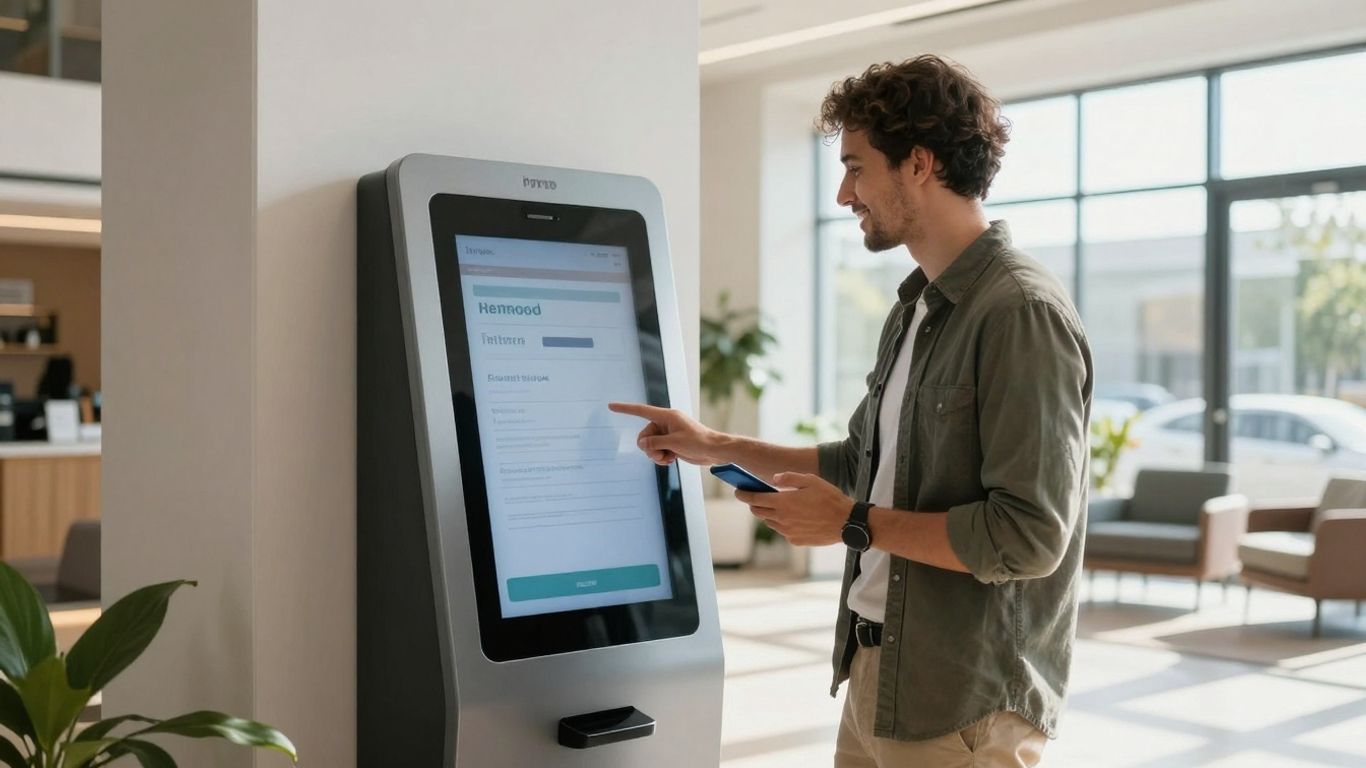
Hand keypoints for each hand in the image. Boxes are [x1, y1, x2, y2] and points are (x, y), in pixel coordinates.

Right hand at [608, 402, 725, 465]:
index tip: (611, 406)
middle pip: (644, 435)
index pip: (641, 411)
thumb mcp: (674, 443)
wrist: (714, 451)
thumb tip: (643, 444)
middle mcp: (666, 423)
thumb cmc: (699, 442)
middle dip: (649, 448)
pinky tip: (672, 459)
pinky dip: (661, 457)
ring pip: (650, 446)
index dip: (625, 409)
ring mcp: (668, 434)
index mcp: (667, 416)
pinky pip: (657, 451)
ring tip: (669, 458)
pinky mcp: (671, 443)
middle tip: (661, 454)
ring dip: (656, 455)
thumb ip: (655, 443)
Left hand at [736, 472, 852, 546]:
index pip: (755, 499)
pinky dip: (782, 524)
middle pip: (758, 512)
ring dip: (769, 514)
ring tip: (778, 506)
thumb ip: (789, 478)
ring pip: (770, 522)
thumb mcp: (810, 480)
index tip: (738, 491)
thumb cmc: (829, 498)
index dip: (744, 495)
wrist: (846, 522)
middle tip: (756, 498)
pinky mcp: (796, 540)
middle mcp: (782, 519)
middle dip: (754, 504)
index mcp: (783, 503)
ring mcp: (788, 532)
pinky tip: (793, 518)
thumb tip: (773, 480)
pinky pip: (783, 531)